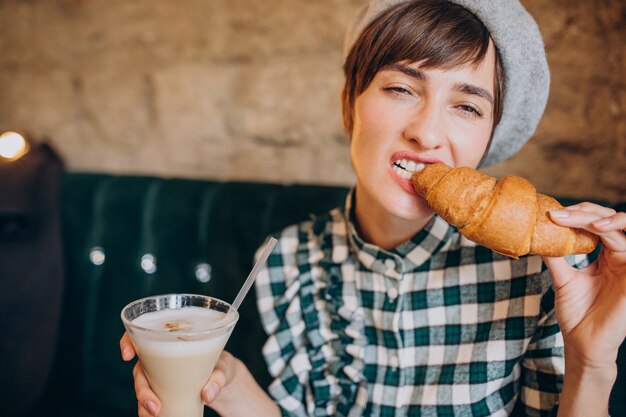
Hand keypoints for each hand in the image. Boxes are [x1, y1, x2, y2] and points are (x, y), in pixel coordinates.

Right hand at [119, 332, 239, 416]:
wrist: (224, 380)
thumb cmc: (221, 365)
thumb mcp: (224, 368)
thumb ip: (218, 378)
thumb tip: (208, 394)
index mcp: (172, 340)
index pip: (142, 333)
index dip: (128, 341)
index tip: (128, 355)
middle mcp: (161, 355)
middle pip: (140, 367)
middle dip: (141, 388)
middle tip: (155, 406)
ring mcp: (159, 373)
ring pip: (141, 385)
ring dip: (143, 402)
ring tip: (154, 414)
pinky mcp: (162, 388)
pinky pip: (148, 398)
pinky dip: (146, 409)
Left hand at [543, 203, 625, 367]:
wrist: (582, 342)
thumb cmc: (576, 313)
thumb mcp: (563, 278)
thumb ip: (556, 256)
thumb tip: (537, 233)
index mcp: (607, 256)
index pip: (597, 223)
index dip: (577, 214)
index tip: (550, 214)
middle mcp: (620, 257)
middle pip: (609, 220)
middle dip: (585, 212)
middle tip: (559, 215)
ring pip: (622, 227)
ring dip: (602, 218)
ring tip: (579, 219)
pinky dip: (616, 232)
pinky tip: (598, 230)